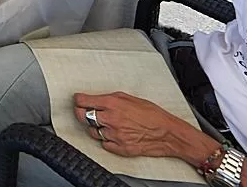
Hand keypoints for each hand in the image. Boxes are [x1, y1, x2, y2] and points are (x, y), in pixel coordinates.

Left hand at [73, 92, 216, 163]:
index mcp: (112, 103)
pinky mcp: (119, 148)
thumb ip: (111, 98)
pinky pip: (104, 144)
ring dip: (95, 128)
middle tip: (84, 112)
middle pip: (82, 116)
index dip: (78, 100)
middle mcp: (110, 119)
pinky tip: (114, 135)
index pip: (82, 101)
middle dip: (81, 113)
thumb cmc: (153, 115)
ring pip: (92, 131)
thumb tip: (97, 99)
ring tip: (106, 124)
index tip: (78, 100)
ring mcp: (114, 135)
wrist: (168, 133)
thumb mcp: (130, 98)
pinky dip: (106, 140)